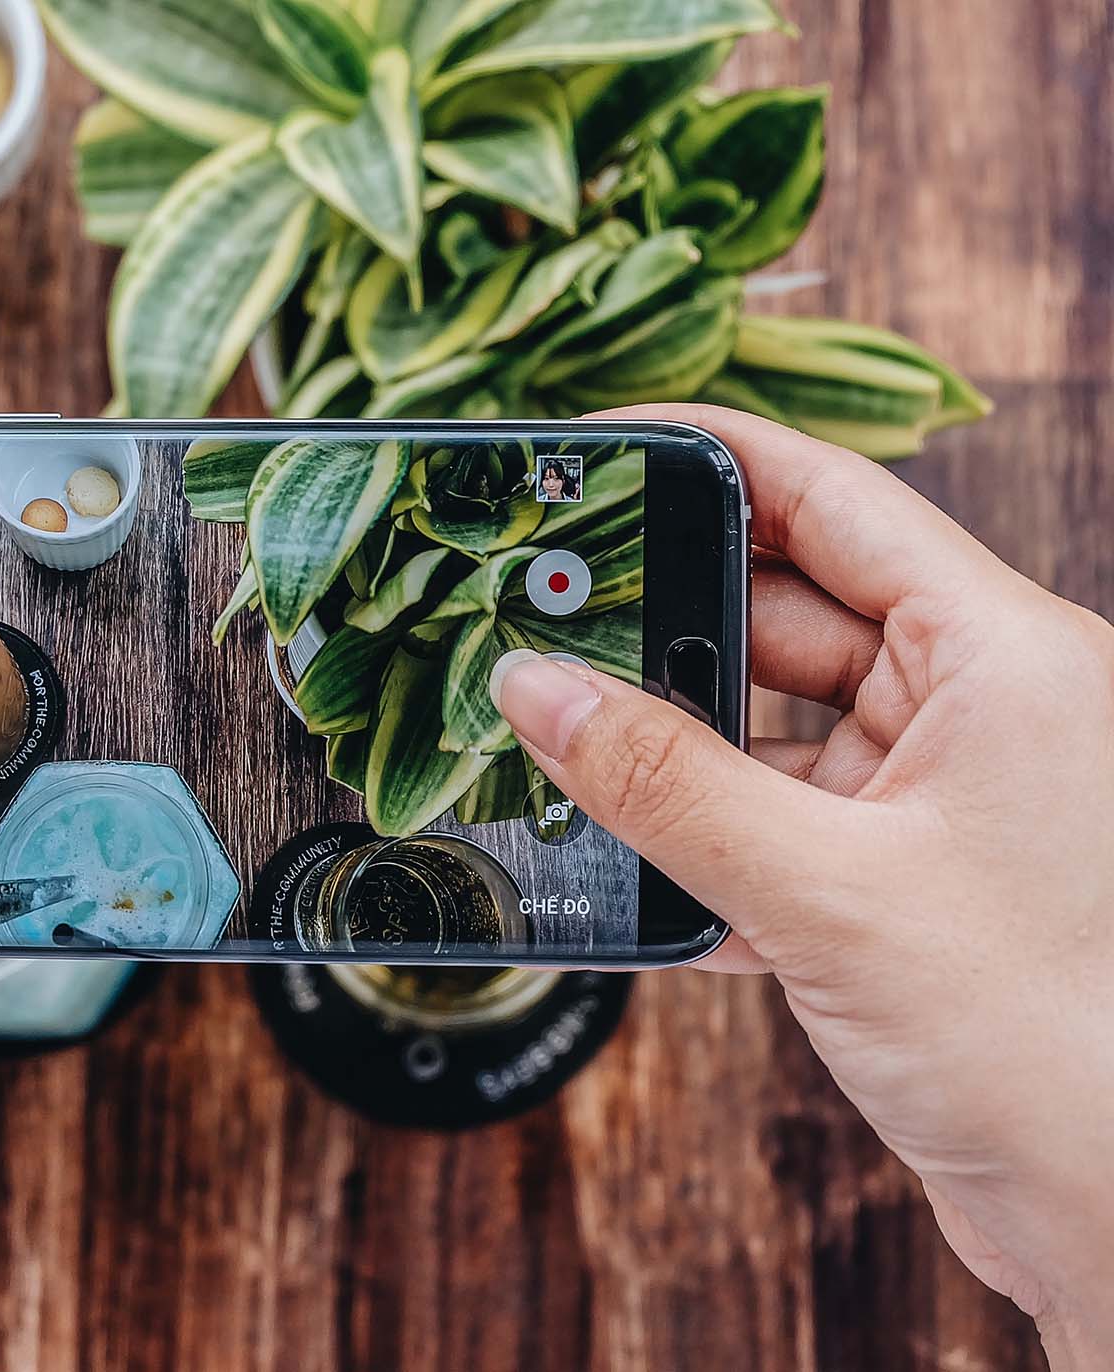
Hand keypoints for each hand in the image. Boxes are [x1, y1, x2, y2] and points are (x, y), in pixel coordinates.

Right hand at [489, 406, 1113, 1367]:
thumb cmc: (1047, 1045)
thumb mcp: (823, 891)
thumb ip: (664, 782)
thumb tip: (533, 689)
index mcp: (1005, 657)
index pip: (836, 503)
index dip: (712, 456)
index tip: (598, 447)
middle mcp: (983, 708)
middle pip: (790, 611)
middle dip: (665, 620)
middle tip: (534, 615)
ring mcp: (947, 798)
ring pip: (774, 727)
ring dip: (676, 749)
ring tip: (556, 742)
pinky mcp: (912, 883)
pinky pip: (782, 820)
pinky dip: (707, 838)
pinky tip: (627, 863)